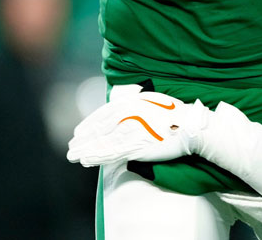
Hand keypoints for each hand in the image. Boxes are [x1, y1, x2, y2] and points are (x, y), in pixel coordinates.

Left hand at [67, 91, 208, 166]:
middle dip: (83, 139)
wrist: (190, 126)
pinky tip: (87, 160)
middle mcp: (126, 115)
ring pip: (102, 142)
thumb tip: (122, 109)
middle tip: (71, 147)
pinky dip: (98, 157)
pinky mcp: (136, 147)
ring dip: (85, 150)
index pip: (102, 115)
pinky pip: (112, 153)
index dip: (89, 124)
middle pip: (99, 129)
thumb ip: (134, 105)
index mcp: (129, 104)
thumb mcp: (150, 101)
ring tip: (72, 156)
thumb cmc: (174, 113)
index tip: (78, 132)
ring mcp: (130, 131)